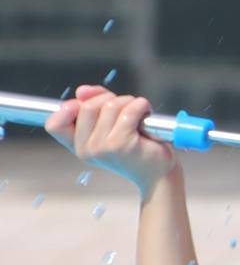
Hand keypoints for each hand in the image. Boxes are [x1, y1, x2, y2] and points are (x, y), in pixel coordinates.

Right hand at [45, 85, 175, 193]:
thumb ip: (93, 104)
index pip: (54, 124)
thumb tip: (82, 91)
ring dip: (128, 101)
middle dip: (109, 99)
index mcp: (79, 146)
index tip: (87, 105)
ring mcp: (104, 148)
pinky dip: (141, 105)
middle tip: (126, 107)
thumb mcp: (110, 124)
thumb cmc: (137, 147)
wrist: (159, 173)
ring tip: (140, 112)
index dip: (68, 108)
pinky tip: (147, 111)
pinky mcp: (123, 144)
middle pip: (87, 106)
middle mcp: (88, 150)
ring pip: (110, 106)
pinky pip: (129, 111)